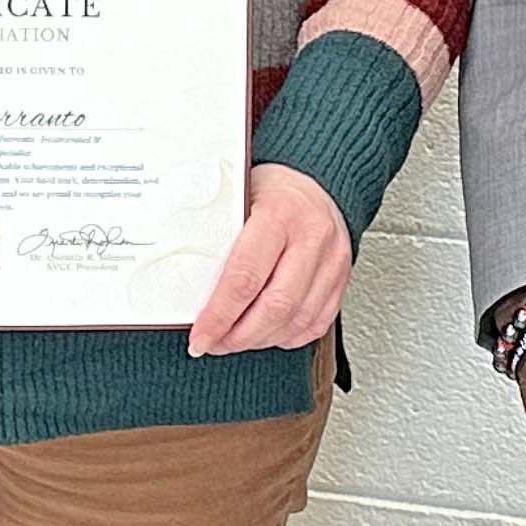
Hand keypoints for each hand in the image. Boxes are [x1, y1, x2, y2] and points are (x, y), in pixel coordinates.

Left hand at [190, 164, 352, 355]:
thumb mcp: (237, 197)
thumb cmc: (269, 190)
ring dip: (261, 340)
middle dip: (238, 336)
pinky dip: (288, 337)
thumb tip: (182, 279)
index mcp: (280, 213)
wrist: (314, 181)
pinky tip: (267, 334)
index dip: (219, 315)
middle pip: (275, 306)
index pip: (245, 277)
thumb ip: (215, 234)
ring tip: (235, 340)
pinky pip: (316, 323)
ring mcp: (333, 260)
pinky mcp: (342, 278)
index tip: (200, 335)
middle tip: (214, 343)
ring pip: (297, 321)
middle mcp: (312, 237)